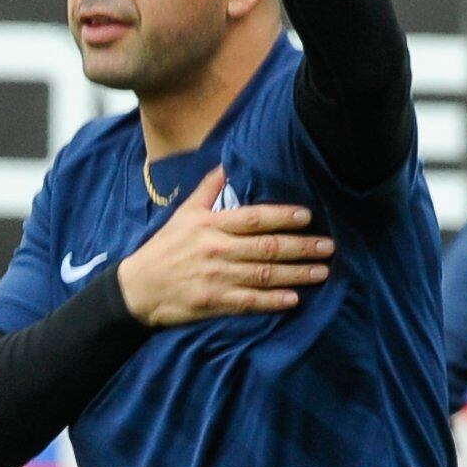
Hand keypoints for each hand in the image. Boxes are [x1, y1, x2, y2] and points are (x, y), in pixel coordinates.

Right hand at [112, 168, 328, 326]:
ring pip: (263, 274)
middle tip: (329, 246)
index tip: (308, 215)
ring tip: (322, 272)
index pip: (254, 218)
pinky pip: (249, 302)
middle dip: (301, 247)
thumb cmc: (164, 248)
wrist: (137, 288)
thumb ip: (208, 189)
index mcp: (211, 226)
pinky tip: (294, 299)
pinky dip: (272, 301)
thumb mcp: (183, 214)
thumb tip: (227, 163)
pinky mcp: (213, 302)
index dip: (283, 216)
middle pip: (266, 247)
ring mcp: (216, 278)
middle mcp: (216, 250)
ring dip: (296, 274)